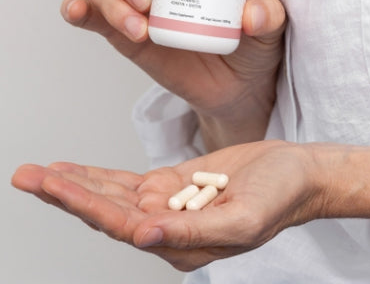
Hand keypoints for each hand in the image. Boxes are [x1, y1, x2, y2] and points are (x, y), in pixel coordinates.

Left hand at [11, 140, 322, 271]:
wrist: (295, 173)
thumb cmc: (279, 196)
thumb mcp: (243, 218)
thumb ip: (194, 232)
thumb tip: (143, 237)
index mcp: (183, 245)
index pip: (122, 226)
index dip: (84, 205)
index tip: (52, 185)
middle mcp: (167, 229)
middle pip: (106, 210)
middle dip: (65, 193)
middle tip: (26, 176)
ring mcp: (167, 206)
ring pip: (111, 195)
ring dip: (75, 183)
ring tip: (38, 172)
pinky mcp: (172, 185)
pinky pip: (127, 182)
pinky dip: (100, 175)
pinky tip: (75, 170)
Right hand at [62, 0, 285, 148]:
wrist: (238, 86)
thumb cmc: (253, 44)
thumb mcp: (270, 26)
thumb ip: (268, 16)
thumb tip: (250, 17)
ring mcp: (136, 4)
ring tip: (141, 27)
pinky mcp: (124, 35)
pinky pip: (94, 15)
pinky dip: (80, 10)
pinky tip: (77, 10)